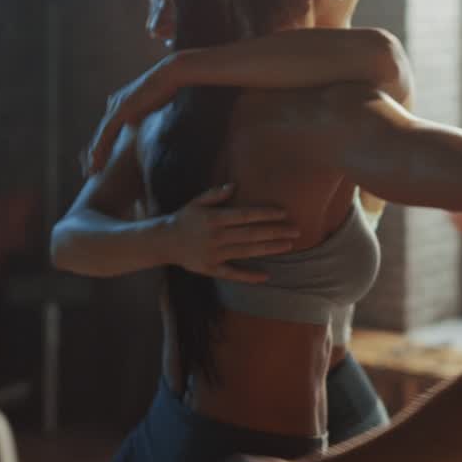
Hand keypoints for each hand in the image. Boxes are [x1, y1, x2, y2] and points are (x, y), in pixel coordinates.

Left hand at [83, 55, 179, 174]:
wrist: (170, 75)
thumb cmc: (167, 88)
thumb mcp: (151, 106)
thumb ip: (142, 115)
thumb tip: (140, 127)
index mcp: (121, 104)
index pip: (109, 130)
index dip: (104, 147)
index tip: (102, 163)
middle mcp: (114, 104)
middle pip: (101, 134)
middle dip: (96, 154)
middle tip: (91, 172)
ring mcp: (116, 106)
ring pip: (101, 135)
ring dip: (96, 154)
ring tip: (92, 171)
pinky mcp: (121, 110)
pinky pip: (107, 132)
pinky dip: (100, 146)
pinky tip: (96, 159)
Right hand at [166, 184, 298, 281]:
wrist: (165, 241)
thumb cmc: (185, 218)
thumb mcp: (197, 202)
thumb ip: (216, 194)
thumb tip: (234, 186)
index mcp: (214, 218)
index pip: (245, 215)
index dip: (265, 214)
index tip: (283, 213)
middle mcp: (215, 236)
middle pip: (250, 234)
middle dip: (275, 232)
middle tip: (296, 230)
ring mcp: (214, 254)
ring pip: (246, 252)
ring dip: (269, 249)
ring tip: (288, 246)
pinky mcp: (211, 269)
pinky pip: (232, 273)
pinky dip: (249, 276)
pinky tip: (265, 276)